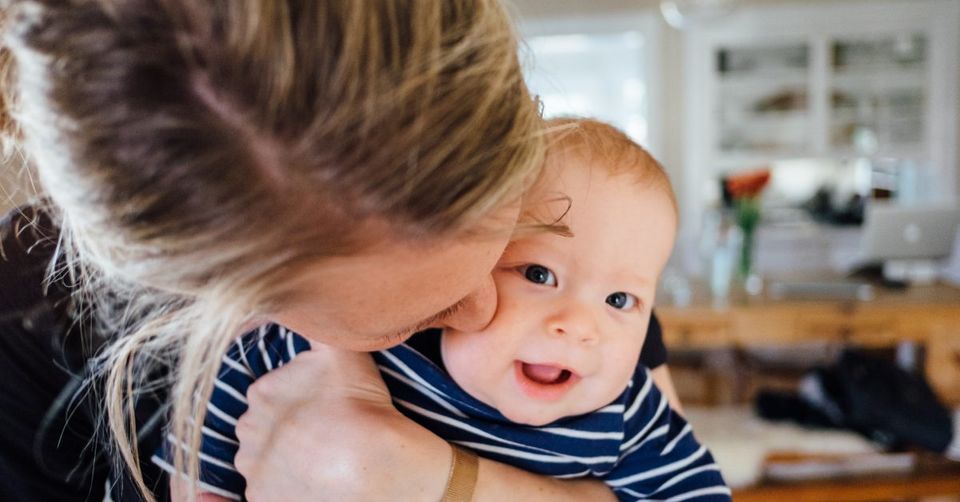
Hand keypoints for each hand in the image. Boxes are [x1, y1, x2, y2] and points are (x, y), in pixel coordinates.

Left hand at [234, 344, 451, 501]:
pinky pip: (268, 491)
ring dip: (284, 459)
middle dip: (286, 430)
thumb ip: (318, 325)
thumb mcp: (342, 350)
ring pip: (265, 460)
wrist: (374, 463)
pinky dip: (283, 488)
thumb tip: (302, 297)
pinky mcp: (262, 500)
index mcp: (261, 392)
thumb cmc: (361, 406)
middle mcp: (248, 431)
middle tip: (323, 432)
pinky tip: (310, 481)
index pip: (272, 394)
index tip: (324, 407)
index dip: (299, 400)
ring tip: (320, 458)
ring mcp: (254, 469)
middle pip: (264, 428)